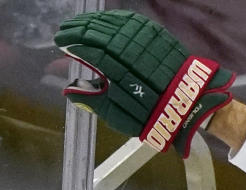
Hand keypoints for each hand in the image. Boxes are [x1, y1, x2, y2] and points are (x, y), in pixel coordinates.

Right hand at [55, 8, 234, 156]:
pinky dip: (114, 18)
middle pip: (97, 31)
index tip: (59, 41)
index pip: (86, 47)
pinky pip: (129, 21)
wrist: (187, 106)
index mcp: (114, 68)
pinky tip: (105, 20)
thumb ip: (92, 100)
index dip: (71, 42)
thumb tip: (69, 91)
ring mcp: (142, 39)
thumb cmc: (149, 115)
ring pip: (112, 22)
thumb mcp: (117, 115)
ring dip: (94, 21)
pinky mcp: (155, 34)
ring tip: (81, 22)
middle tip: (65, 28)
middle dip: (78, 28)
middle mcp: (127, 48)